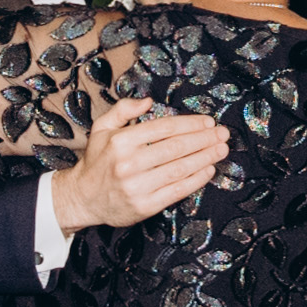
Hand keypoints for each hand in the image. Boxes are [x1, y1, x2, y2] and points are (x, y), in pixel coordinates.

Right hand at [50, 98, 226, 231]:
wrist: (83, 198)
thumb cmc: (97, 161)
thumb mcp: (102, 128)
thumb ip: (123, 109)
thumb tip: (148, 101)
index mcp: (120, 141)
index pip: (164, 128)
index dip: (190, 124)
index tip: (208, 121)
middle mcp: (128, 163)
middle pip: (176, 148)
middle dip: (204, 139)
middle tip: (223, 133)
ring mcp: (137, 186)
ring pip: (179, 168)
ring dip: (205, 157)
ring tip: (221, 149)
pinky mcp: (144, 206)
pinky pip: (176, 191)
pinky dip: (196, 180)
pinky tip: (208, 170)